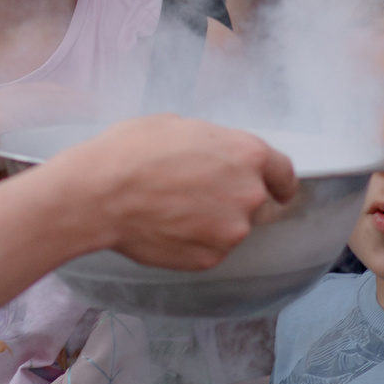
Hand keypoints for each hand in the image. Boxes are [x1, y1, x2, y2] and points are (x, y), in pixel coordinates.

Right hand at [58, 114, 296, 270]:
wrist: (98, 194)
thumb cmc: (131, 152)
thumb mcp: (178, 125)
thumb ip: (213, 144)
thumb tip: (215, 154)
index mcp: (248, 155)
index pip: (284, 174)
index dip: (279, 182)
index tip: (277, 190)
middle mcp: (249, 194)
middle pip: (257, 203)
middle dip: (232, 199)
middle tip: (194, 193)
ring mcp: (231, 231)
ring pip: (231, 228)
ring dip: (211, 221)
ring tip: (171, 209)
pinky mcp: (210, 258)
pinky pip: (210, 248)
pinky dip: (193, 241)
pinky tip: (165, 226)